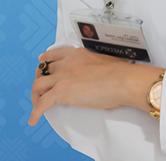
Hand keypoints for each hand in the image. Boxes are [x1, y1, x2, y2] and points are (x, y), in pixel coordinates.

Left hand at [29, 47, 162, 125]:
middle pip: (44, 69)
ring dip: (35, 95)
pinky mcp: (61, 92)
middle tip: (40, 88)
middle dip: (39, 78)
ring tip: (37, 105)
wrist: (122, 80)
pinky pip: (42, 104)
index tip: (41, 61)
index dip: (46, 58)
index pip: (56, 53)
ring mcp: (63, 77)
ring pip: (38, 85)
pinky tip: (33, 120)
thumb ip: (94, 64)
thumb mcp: (103, 60)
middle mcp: (67, 63)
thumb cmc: (120, 72)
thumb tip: (97, 73)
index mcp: (78, 54)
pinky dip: (35, 113)